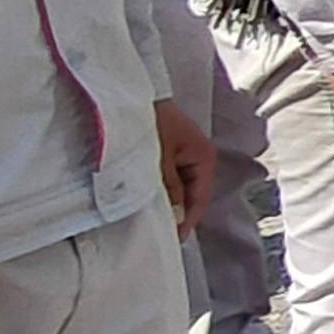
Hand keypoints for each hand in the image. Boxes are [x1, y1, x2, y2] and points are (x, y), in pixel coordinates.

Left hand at [154, 100, 209, 231]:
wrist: (128, 94)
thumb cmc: (149, 122)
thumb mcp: (158, 159)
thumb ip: (169, 189)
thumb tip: (175, 217)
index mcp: (204, 157)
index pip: (200, 199)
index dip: (186, 221)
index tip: (171, 239)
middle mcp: (198, 156)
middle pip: (191, 194)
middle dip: (176, 211)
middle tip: (158, 231)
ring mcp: (183, 153)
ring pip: (179, 186)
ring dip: (166, 199)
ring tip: (149, 216)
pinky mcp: (168, 150)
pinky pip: (169, 176)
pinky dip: (159, 187)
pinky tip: (145, 197)